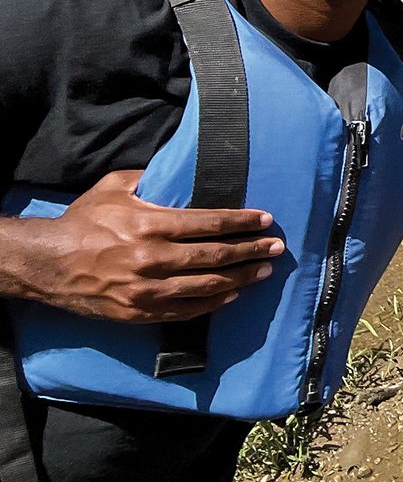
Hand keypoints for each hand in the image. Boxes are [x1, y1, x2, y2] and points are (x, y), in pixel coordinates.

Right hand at [12, 170, 281, 322]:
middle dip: (251, 251)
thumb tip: (180, 169)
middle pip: (216, 256)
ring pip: (207, 286)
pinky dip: (213, 303)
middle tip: (276, 248)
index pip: (210, 223)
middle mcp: (153, 259)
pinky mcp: (140, 312)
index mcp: (150, 225)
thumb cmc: (84, 222)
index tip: (265, 220)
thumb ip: (150, 177)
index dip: (242, 222)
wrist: (48, 265)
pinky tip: (231, 294)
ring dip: (241, 278)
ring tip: (263, 271)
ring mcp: (147, 290)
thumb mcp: (114, 187)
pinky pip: (186, 310)